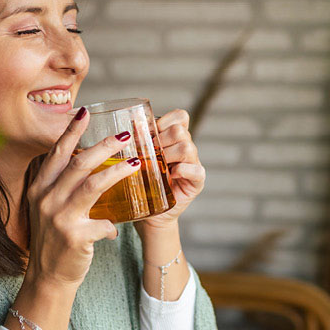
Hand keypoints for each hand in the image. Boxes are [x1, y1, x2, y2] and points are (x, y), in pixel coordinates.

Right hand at [23, 107, 140, 288]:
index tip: (84, 112)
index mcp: (40, 188)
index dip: (71, 131)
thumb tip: (91, 162)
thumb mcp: (50, 208)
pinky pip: (103, 223)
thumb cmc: (54, 239)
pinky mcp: (74, 237)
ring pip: (92, 185)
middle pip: (78, 164)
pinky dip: (112, 224)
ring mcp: (59, 217)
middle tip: (125, 135)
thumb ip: (63, 186)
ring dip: (117, 172)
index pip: (56, 153)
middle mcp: (46, 199)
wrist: (48, 277)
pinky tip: (118, 226)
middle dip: (104, 146)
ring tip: (137, 163)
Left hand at [134, 109, 205, 237]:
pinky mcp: (196, 182)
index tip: (149, 134)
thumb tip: (133, 122)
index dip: (165, 121)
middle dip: (160, 140)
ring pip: (187, 148)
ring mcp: (194, 164)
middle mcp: (187, 148)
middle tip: (148, 154)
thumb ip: (140, 140)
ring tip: (157, 166)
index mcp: (174, 138)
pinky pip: (196, 170)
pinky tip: (171, 176)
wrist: (149, 212)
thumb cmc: (142, 183)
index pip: (180, 116)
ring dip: (168, 155)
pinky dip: (182, 170)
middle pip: (180, 131)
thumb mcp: (139, 158)